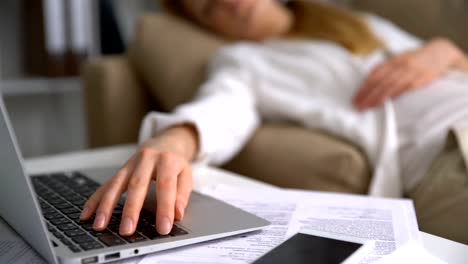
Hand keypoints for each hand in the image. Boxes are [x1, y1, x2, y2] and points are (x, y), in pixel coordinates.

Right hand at [79, 125, 197, 235]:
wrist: (164, 144)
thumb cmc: (175, 164)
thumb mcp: (186, 176)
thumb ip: (182, 195)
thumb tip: (177, 214)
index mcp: (167, 160)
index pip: (166, 186)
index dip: (164, 208)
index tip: (163, 228)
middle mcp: (146, 159)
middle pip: (137, 185)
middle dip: (131, 209)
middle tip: (127, 230)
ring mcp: (130, 164)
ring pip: (116, 184)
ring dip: (106, 206)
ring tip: (100, 225)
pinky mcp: (120, 170)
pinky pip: (105, 185)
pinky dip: (95, 200)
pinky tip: (87, 214)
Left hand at [353, 38, 464, 110]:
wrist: (440, 52)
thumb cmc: (416, 59)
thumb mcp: (400, 60)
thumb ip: (386, 69)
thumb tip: (369, 82)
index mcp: (393, 60)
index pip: (374, 74)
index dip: (364, 87)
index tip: (355, 98)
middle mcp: (400, 65)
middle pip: (380, 81)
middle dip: (367, 94)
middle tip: (357, 105)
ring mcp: (411, 71)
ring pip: (391, 85)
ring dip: (378, 97)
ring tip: (368, 106)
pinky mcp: (422, 78)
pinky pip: (406, 87)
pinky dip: (396, 94)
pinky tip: (387, 102)